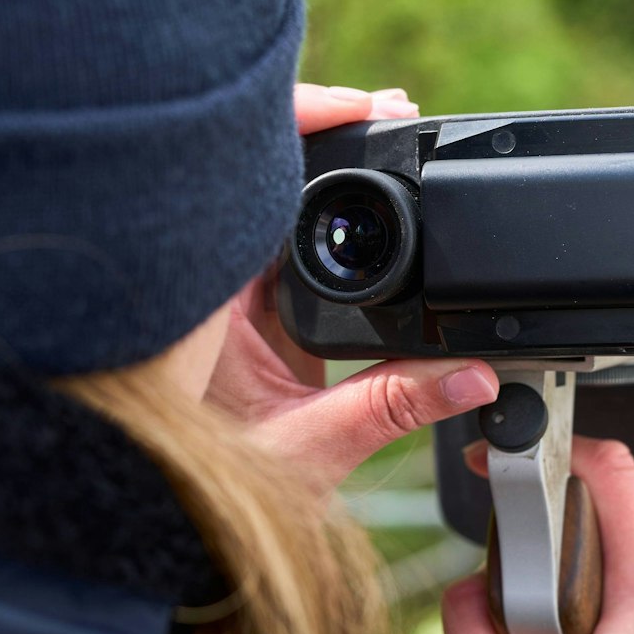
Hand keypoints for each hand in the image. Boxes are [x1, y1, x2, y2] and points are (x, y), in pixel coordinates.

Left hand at [205, 83, 500, 488]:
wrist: (162, 526)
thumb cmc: (202, 493)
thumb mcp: (312, 447)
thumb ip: (394, 406)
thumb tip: (471, 373)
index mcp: (204, 299)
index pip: (249, 178)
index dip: (306, 123)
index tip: (367, 107)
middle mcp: (201, 281)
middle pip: (256, 173)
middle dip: (326, 130)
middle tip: (395, 108)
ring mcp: (216, 287)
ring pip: (260, 196)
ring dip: (320, 161)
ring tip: (382, 124)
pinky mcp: (236, 304)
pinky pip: (270, 231)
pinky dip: (313, 201)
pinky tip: (355, 179)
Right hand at [442, 437, 633, 633]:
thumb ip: (468, 616)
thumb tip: (475, 576)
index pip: (612, 470)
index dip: (548, 446)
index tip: (503, 457)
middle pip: (609, 521)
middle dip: (550, 549)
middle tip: (521, 615)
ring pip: (622, 563)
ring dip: (575, 592)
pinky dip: (604, 620)